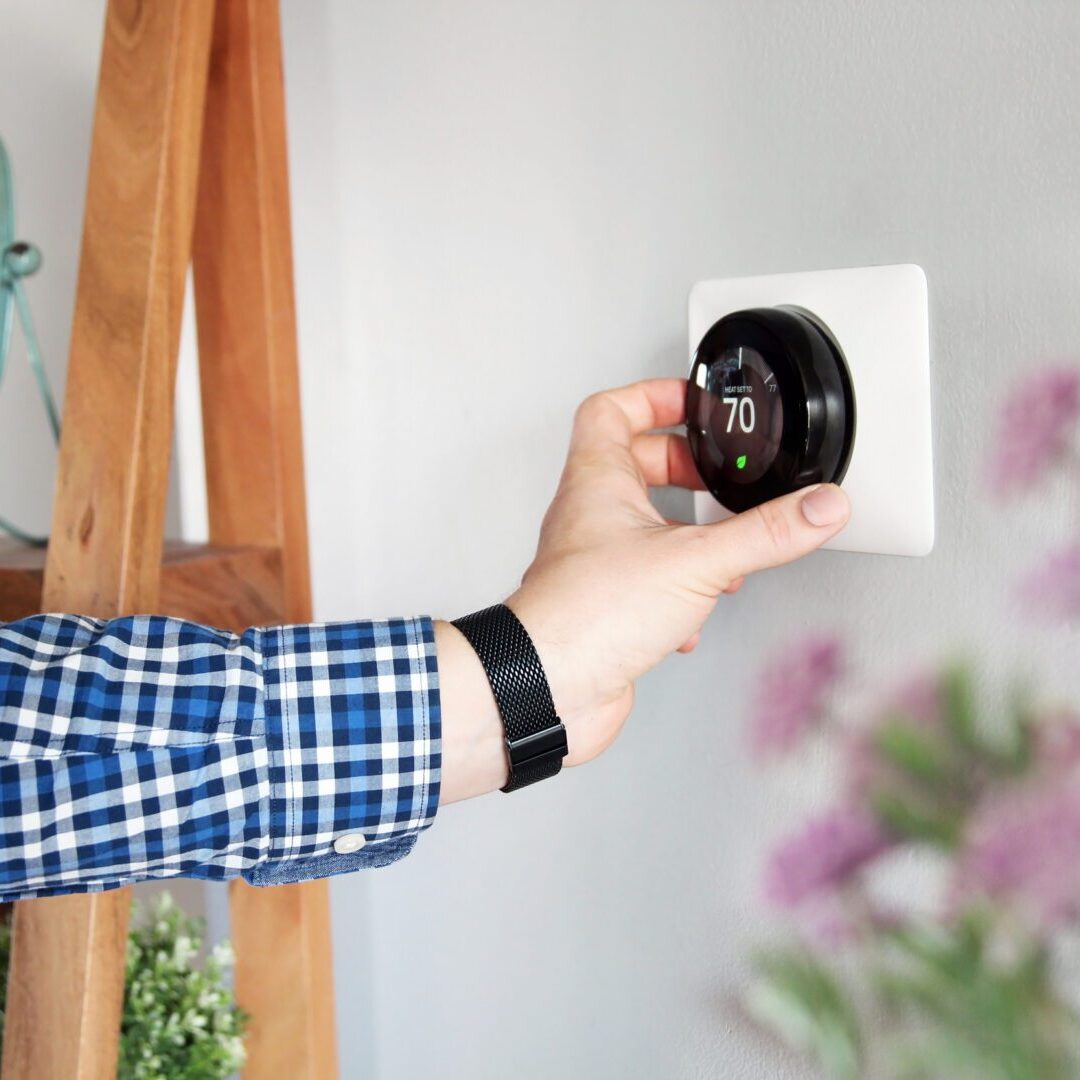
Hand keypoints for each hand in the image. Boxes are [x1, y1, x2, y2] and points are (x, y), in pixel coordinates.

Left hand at [436, 378, 849, 799]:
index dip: (655, 396)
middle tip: (716, 477)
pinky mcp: (604, 606)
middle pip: (633, 466)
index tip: (694, 402)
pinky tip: (694, 613)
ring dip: (685, 534)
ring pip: (641, 527)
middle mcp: (588, 516)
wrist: (550, 687)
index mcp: (598, 481)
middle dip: (682, 469)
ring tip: (720, 548)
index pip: (612, 410)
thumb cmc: (587, 615)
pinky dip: (676, 589)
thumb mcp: (696, 562)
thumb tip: (819, 505)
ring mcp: (593, 562)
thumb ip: (765, 534)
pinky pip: (643, 580)